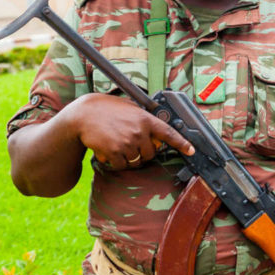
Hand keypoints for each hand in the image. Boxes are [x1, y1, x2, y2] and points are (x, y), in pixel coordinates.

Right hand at [65, 93, 194, 169]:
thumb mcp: (130, 108)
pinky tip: (108, 151)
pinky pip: (122, 166)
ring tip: (117, 145)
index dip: (182, 143)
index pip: (169, 133)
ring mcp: (127, 142)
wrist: (83, 115)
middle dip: (143, 152)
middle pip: (151, 153)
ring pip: (136, 161)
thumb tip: (156, 133)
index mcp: (145, 118)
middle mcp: (139, 131)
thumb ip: (143, 119)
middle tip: (130, 144)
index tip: (192, 150)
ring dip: (128, 158)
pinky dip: (116, 163)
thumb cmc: (106, 109)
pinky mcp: (114, 152)